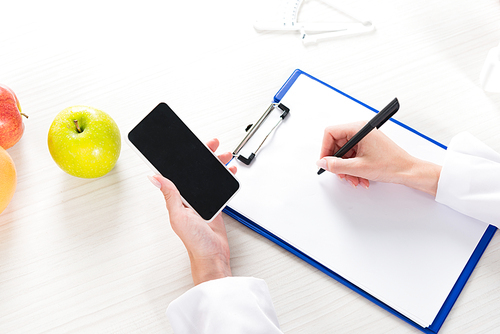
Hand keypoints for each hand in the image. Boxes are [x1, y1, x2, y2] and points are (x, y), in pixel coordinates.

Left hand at [149, 138, 236, 284]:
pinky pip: (219, 188)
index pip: (179, 172)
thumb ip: (171, 195)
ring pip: (209, 178)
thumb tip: (155, 178)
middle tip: (214, 146)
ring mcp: (202, 201)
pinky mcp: (214, 206)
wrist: (213, 256)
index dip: (185, 157)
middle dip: (206, 157)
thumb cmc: (194, 242)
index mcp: (178, 198)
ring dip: (217, 166)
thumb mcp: (179, 216)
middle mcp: (189, 198)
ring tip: (225, 157)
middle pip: (196, 171)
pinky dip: (225, 179)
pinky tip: (229, 173)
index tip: (192, 146)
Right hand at [317, 122, 440, 195]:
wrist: (408, 171)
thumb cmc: (391, 165)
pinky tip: (359, 177)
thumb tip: (322, 163)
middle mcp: (360, 131)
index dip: (325, 149)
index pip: (330, 133)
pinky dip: (353, 168)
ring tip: (354, 179)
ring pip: (344, 153)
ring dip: (346, 169)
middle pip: (336, 145)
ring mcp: (364, 139)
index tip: (324, 162)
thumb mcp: (359, 168)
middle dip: (337, 163)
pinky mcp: (367, 147)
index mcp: (358, 129)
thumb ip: (336, 165)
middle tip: (340, 174)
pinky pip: (352, 157)